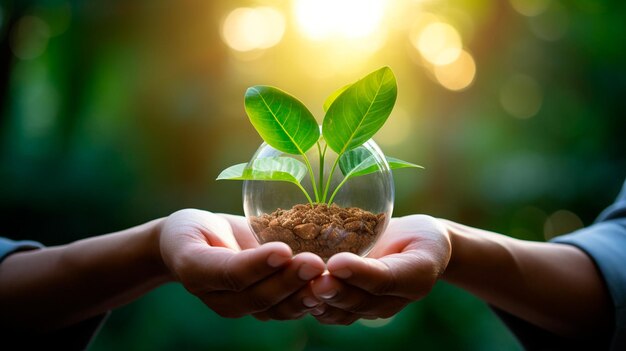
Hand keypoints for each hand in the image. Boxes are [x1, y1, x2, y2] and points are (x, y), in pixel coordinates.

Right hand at [159, 209, 324, 319]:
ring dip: (305, 294)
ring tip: (327, 278)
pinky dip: (312, 300)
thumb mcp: (194, 226)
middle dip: (289, 281)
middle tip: (314, 263)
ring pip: (279, 309)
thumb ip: (218, 237)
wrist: (196, 247)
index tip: (283, 250)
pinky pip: (290, 308)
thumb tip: (265, 241)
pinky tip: (332, 288)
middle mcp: (225, 299)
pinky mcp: (269, 304)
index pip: (232, 274)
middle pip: (259, 297)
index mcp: (200, 276)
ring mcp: (248, 305)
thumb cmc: (194, 231)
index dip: (258, 265)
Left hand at [308, 215, 450, 324]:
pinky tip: (289, 288)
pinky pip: (326, 310)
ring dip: (315, 300)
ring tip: (297, 285)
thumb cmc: (420, 239)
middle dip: (334, 291)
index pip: (384, 280)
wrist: (418, 253)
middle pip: (358, 302)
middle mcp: (387, 302)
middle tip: (315, 280)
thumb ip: (395, 243)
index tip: (337, 263)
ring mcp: (366, 308)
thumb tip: (344, 249)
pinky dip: (306, 302)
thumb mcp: (421, 236)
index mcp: (412, 281)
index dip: (359, 274)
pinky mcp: (347, 307)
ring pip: (338, 312)